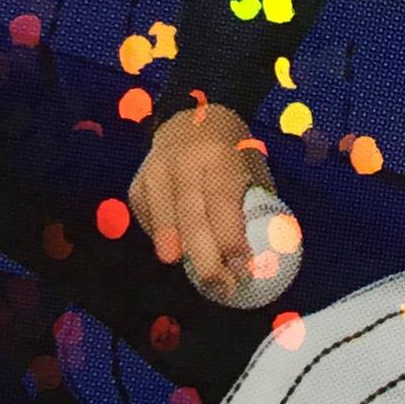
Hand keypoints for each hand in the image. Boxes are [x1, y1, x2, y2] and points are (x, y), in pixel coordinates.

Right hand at [129, 103, 272, 303]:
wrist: (189, 116)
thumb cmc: (232, 150)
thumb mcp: (250, 167)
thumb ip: (254, 205)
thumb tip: (268, 253)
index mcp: (216, 155)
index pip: (221, 202)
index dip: (230, 239)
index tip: (244, 269)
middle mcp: (179, 163)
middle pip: (190, 219)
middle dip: (207, 259)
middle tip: (223, 286)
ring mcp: (153, 174)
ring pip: (165, 223)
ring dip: (184, 256)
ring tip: (204, 281)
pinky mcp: (137, 185)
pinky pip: (149, 221)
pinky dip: (166, 240)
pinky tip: (184, 252)